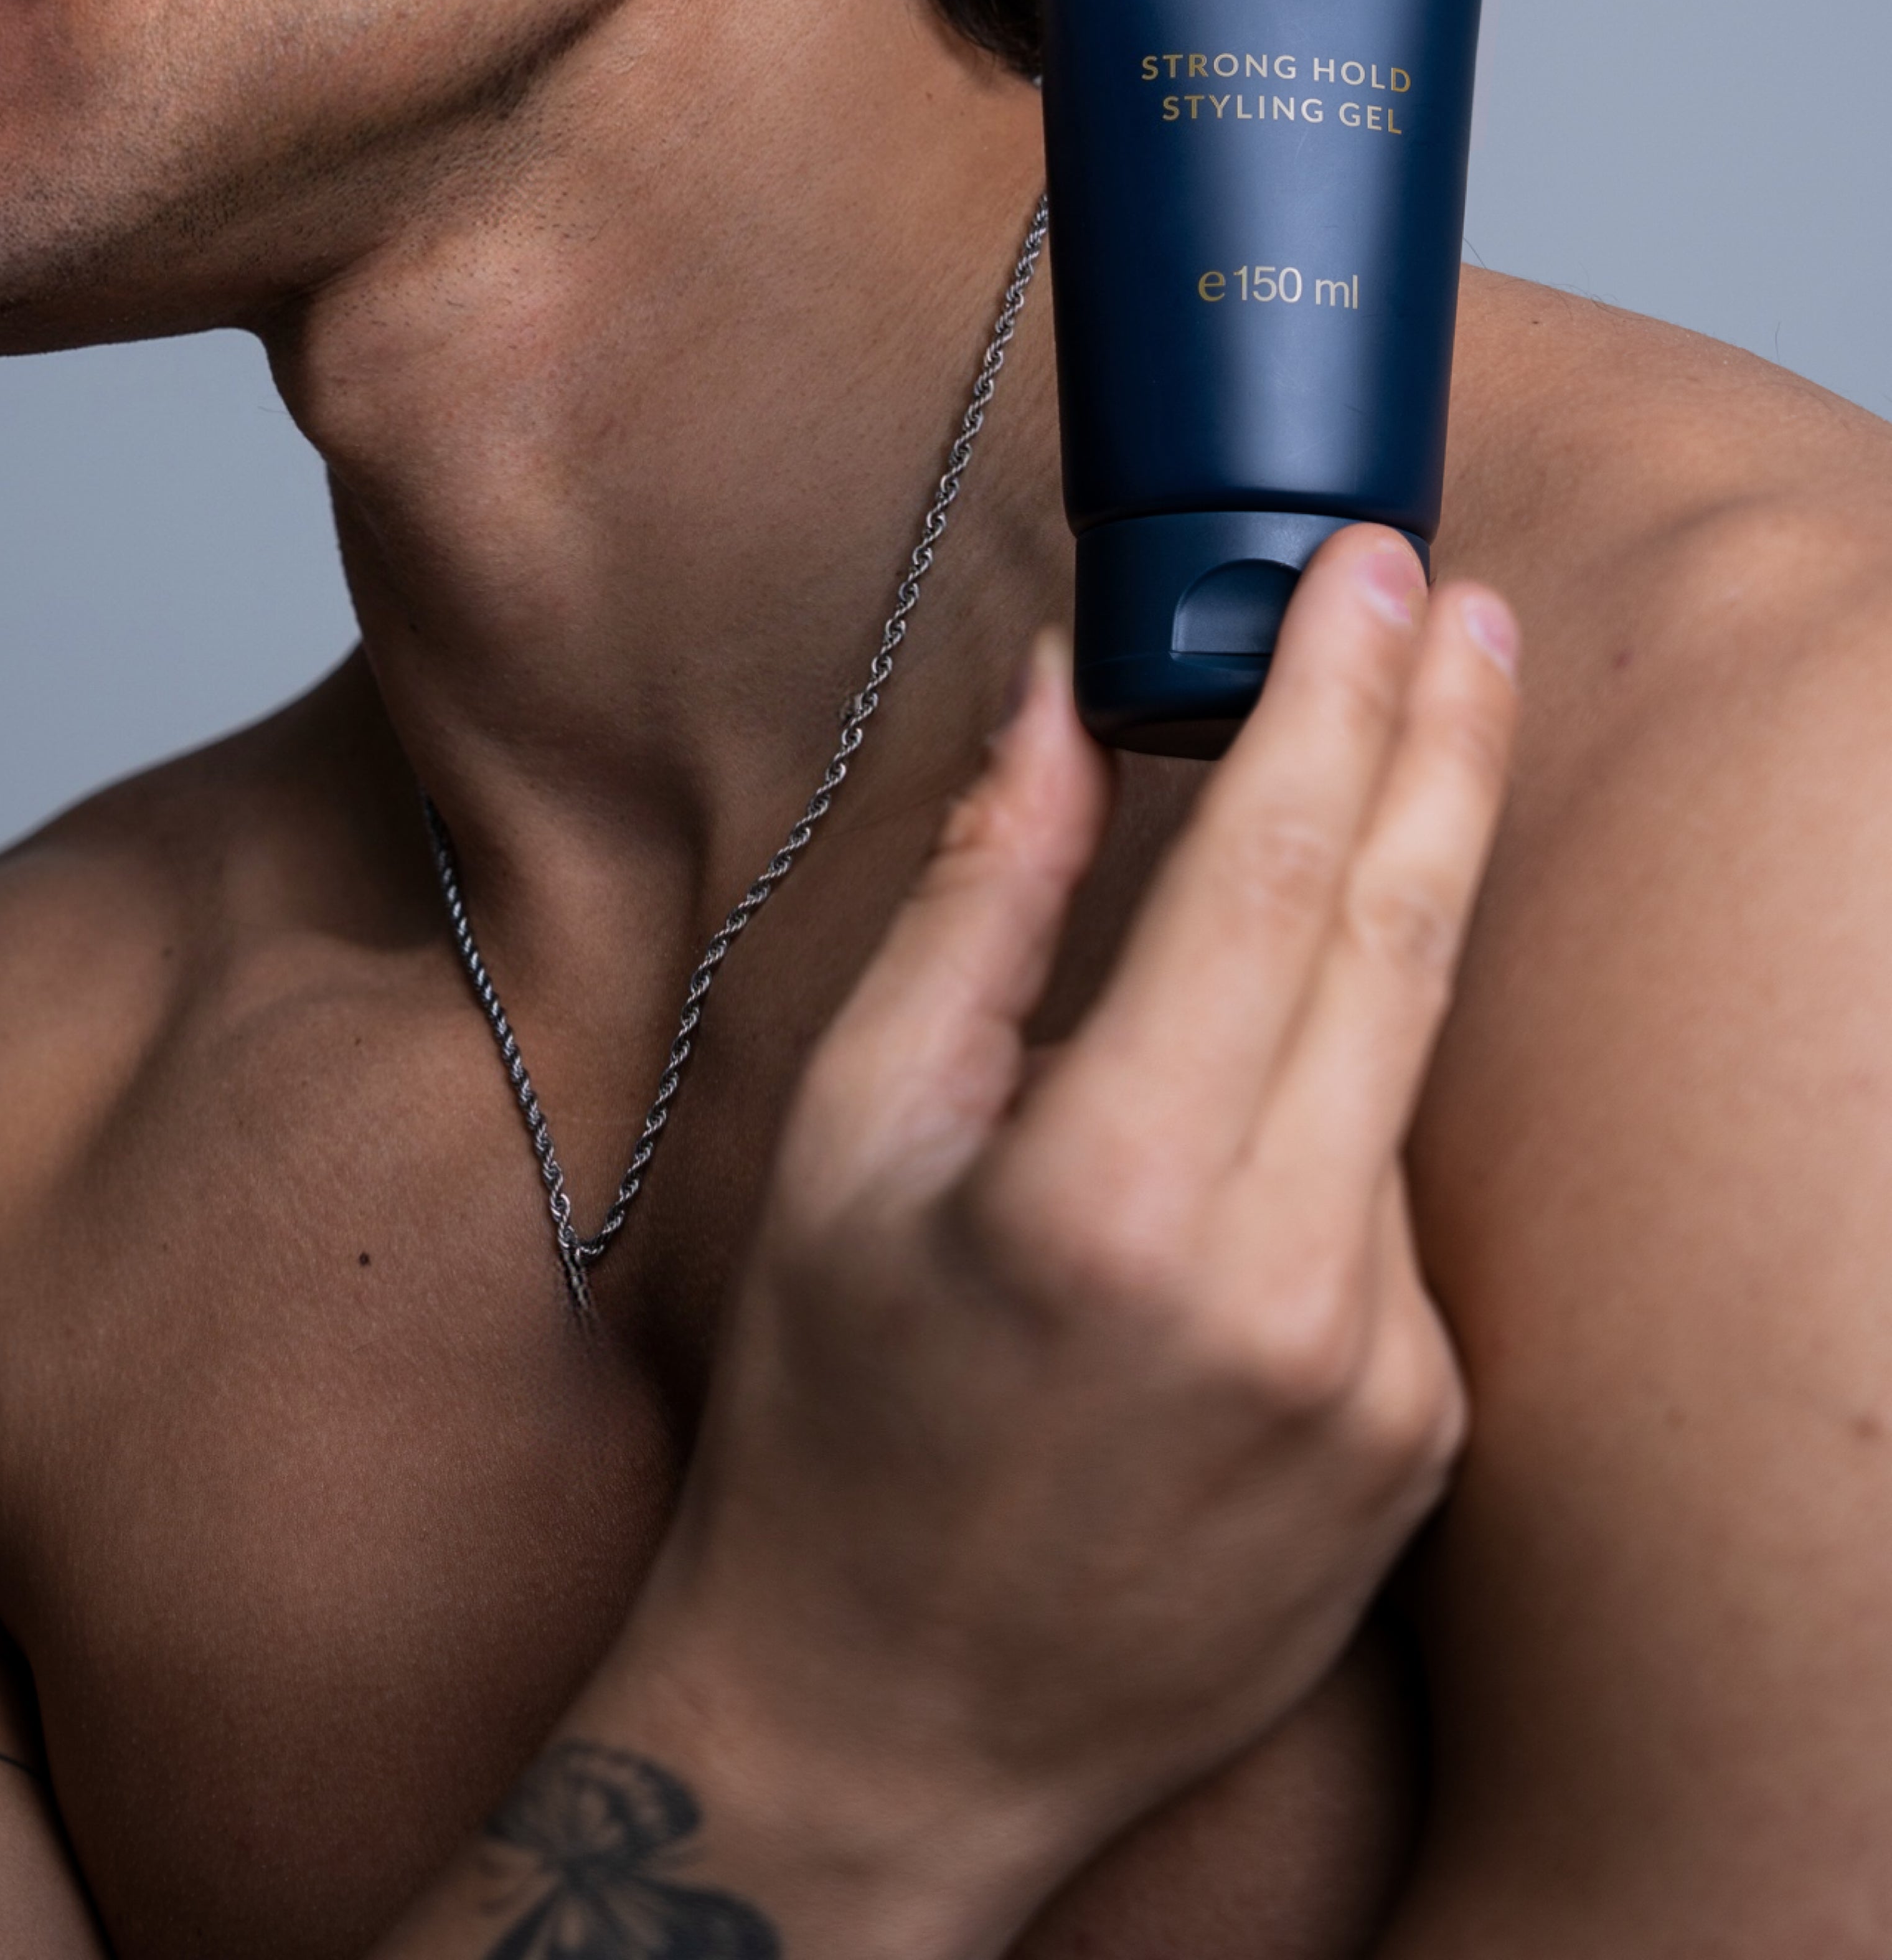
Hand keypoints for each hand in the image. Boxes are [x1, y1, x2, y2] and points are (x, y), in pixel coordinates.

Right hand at [604, 527, 1517, 1952]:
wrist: (892, 1726)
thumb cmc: (832, 1420)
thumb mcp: (853, 1131)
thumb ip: (986, 900)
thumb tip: (1061, 703)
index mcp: (1112, 1190)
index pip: (1278, 869)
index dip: (1338, 693)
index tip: (1378, 569)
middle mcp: (1283, 1287)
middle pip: (1405, 937)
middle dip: (1445, 740)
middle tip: (1464, 602)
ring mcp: (1378, 1379)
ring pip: (1396, 1073)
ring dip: (1369, 936)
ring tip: (1313, 834)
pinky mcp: (1421, 1439)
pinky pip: (1394, 1210)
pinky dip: (1332, 1122)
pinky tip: (1232, 1140)